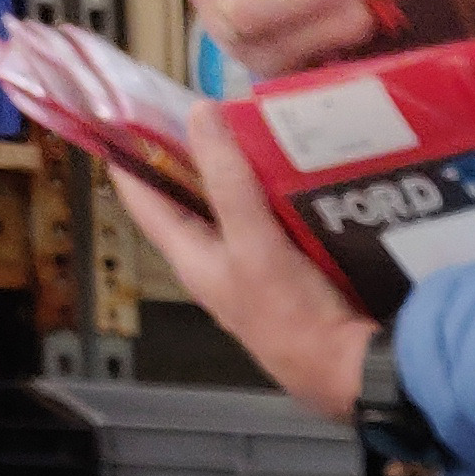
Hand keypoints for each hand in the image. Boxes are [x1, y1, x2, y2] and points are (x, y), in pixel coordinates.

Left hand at [109, 109, 369, 421]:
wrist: (349, 369)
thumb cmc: (293, 318)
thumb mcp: (253, 243)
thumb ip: (227, 181)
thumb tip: (201, 115)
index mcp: (192, 257)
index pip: (143, 197)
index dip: (129, 155)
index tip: (125, 112)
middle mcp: (217, 261)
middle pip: (193, 196)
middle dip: (196, 153)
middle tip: (207, 106)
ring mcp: (254, 266)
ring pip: (236, 206)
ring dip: (242, 171)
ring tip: (253, 128)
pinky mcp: (291, 270)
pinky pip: (275, 220)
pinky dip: (279, 193)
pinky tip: (297, 172)